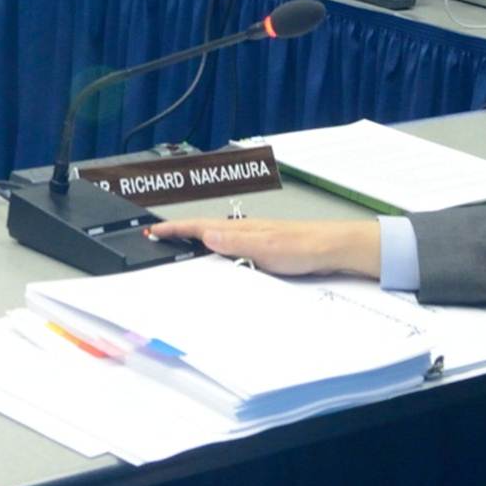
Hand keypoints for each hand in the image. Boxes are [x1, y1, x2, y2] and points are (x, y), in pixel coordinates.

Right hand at [149, 216, 382, 279]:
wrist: (332, 248)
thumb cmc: (303, 245)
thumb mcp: (265, 246)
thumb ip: (235, 242)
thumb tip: (206, 235)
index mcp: (240, 228)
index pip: (199, 226)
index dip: (175, 229)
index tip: (153, 232)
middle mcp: (244, 231)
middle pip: (204, 230)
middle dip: (179, 234)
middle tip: (158, 238)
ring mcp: (253, 239)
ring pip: (217, 239)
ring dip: (197, 242)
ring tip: (179, 246)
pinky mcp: (263, 249)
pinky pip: (231, 248)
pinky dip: (217, 251)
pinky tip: (219, 258)